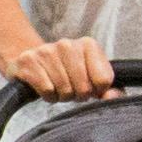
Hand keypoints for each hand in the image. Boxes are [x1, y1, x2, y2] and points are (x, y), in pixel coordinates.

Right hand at [0, 33, 117, 100]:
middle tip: (71, 88)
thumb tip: (113, 97)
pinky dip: (48, 96)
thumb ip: (109, 89)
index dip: (97, 90)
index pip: (103, 80)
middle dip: (78, 95)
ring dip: (62, 96)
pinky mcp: (28, 61)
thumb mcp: (91, 77)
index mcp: (88, 44)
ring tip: (57, 87)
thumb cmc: (67, 72)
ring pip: (65, 90)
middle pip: (84, 87)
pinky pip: (47, 90)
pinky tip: (45, 86)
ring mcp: (46, 51)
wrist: (32, 61)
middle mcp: (67, 44)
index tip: (89, 85)